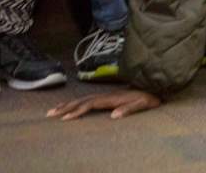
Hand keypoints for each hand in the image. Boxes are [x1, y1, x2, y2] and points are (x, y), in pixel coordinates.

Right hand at [47, 90, 161, 120]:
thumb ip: (129, 109)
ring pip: (82, 99)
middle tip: (50, 114)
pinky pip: (87, 100)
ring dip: (67, 104)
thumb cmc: (149, 98)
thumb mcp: (142, 104)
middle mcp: (106, 95)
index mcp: (112, 98)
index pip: (90, 104)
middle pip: (82, 100)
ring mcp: (106, 95)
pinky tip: (70, 107)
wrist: (155, 88)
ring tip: (53, 111)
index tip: (65, 118)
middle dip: (65, 107)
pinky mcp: (107, 97)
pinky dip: (75, 103)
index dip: (77, 111)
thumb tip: (113, 116)